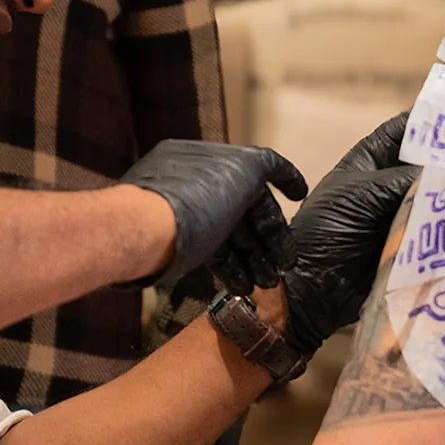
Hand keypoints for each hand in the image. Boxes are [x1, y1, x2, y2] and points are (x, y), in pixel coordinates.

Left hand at [124, 141, 306, 289]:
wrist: (145, 234)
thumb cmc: (197, 198)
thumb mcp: (244, 170)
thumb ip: (267, 166)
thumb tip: (280, 173)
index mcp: (210, 157)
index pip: (255, 169)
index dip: (282, 182)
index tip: (299, 198)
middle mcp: (197, 182)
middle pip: (245, 208)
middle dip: (268, 238)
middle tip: (285, 263)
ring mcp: (186, 214)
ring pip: (230, 235)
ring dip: (253, 259)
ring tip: (268, 282)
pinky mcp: (177, 244)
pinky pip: (212, 253)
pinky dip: (231, 269)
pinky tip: (244, 286)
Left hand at [282, 113, 418, 359]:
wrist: (314, 287)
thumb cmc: (326, 229)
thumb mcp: (361, 194)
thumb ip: (404, 179)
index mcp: (371, 160)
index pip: (406, 130)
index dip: (433, 120)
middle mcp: (391, 183)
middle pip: (429, 164)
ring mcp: (404, 214)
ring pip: (439, 197)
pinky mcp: (415, 244)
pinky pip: (441, 230)